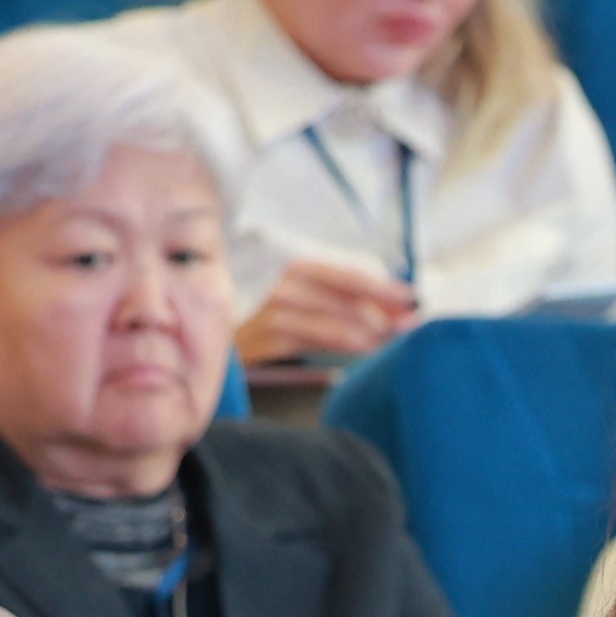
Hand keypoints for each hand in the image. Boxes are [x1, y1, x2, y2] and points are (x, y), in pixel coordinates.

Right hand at [236, 253, 421, 373]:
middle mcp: (282, 286)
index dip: (381, 287)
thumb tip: (383, 306)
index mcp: (291, 266)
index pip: (345, 275)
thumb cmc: (256, 303)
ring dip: (370, 333)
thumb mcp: (292, 287)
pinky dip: (345, 347)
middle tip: (413, 324)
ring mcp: (272, 313)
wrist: (202, 322)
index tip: (413, 296)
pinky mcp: (264, 341)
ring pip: (333, 324)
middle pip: (344, 300)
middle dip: (384, 313)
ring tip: (396, 338)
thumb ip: (332, 293)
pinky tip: (367, 350)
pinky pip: (314, 345)